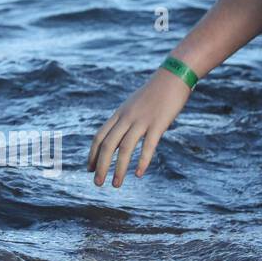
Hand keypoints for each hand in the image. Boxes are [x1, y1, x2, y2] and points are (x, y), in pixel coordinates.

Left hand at [87, 68, 191, 186]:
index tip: (88, 169)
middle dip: (100, 166)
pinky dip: (142, 161)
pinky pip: (148, 145)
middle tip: (97, 183)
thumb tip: (121, 135)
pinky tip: (138, 174)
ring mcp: (141, 120)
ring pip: (125, 148)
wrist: (172, 76)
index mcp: (119, 114)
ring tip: (115, 184)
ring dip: (119, 168)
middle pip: (107, 145)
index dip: (92, 154)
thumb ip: (126, 119)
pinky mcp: (158, 123)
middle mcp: (126, 118)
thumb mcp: (134, 105)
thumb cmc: (154, 93)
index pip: (99, 137)